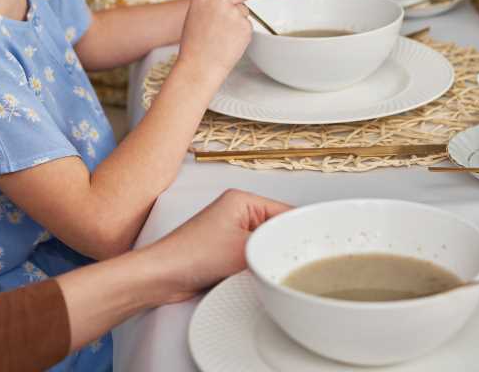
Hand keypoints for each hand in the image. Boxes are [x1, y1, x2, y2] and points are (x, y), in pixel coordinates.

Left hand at [140, 189, 290, 303]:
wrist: (161, 277)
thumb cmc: (191, 255)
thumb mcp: (244, 249)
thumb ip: (276, 247)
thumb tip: (299, 248)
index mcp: (243, 200)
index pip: (286, 212)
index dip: (301, 231)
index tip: (318, 248)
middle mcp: (238, 213)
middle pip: (277, 231)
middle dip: (284, 247)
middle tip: (297, 263)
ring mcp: (232, 233)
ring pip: (266, 247)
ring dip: (269, 260)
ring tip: (275, 270)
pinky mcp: (227, 253)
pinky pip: (254, 259)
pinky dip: (259, 269)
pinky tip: (262, 278)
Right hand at [176, 0, 251, 79]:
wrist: (200, 66)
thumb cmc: (195, 41)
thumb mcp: (196, 11)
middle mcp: (219, 0)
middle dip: (234, 3)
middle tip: (221, 21)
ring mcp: (233, 13)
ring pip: (244, 9)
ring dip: (237, 18)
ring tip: (222, 34)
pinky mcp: (244, 27)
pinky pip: (247, 23)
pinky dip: (241, 31)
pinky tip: (228, 40)